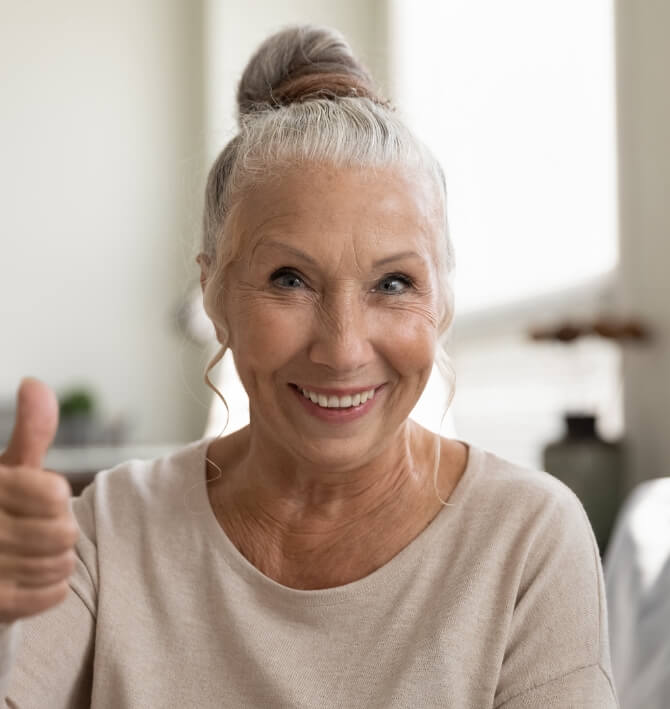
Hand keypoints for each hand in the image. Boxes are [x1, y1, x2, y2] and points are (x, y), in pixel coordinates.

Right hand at [0, 379, 77, 622]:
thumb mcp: (6, 469)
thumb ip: (30, 431)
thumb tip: (34, 383)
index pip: (53, 495)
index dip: (54, 498)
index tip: (37, 500)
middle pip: (62, 532)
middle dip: (59, 531)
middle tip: (38, 530)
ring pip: (59, 564)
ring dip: (56, 561)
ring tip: (36, 554)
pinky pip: (49, 595)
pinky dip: (51, 588)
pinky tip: (34, 578)